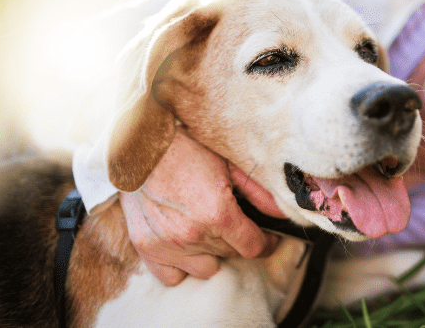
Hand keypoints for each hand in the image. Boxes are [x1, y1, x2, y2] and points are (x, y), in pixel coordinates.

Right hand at [119, 128, 286, 285]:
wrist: (142, 148)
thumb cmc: (187, 151)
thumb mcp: (229, 166)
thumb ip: (258, 193)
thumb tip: (281, 212)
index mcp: (218, 213)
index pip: (253, 247)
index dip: (266, 244)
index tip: (268, 238)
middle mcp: (193, 234)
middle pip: (231, 255)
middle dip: (238, 241)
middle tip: (232, 222)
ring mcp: (168, 244)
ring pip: (207, 268)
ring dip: (212, 253)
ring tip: (208, 230)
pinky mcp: (148, 248)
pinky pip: (174, 276)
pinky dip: (183, 266)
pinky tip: (186, 246)